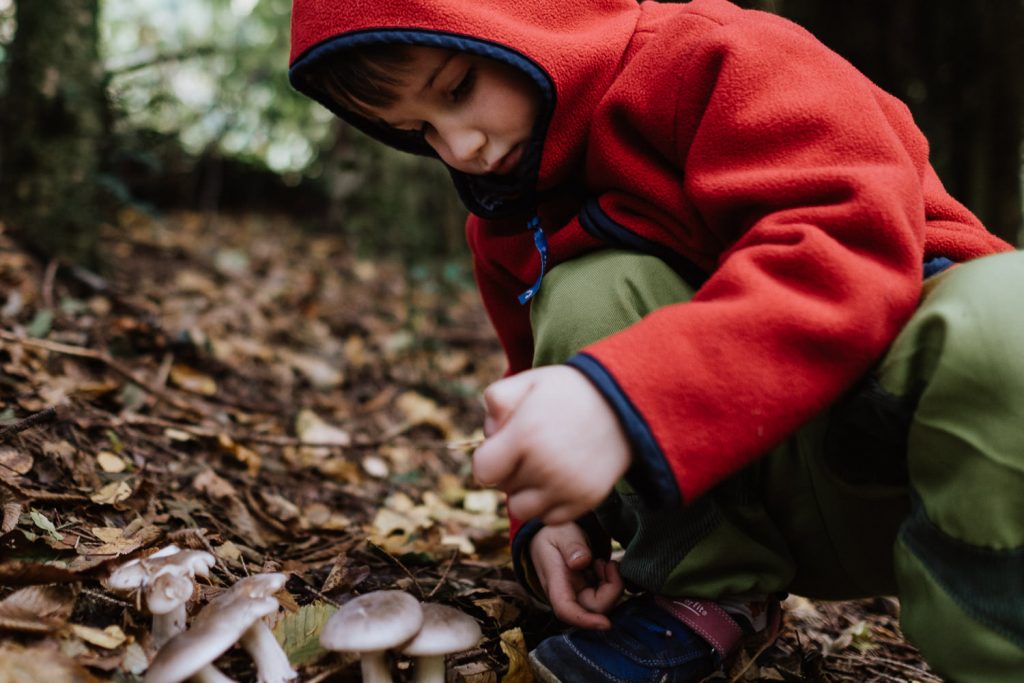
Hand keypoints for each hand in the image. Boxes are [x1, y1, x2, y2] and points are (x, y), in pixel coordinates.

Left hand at [473, 365, 631, 524]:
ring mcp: (567, 488)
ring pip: (523, 511)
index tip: (503, 447)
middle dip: (509, 471)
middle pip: (503, 488)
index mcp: (525, 436)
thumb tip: (489, 434)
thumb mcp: (530, 380)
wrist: (626, 403)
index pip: (483, 471)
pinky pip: (550, 518)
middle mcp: (545, 467)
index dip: (489, 459)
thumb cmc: (571, 391)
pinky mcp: (586, 501)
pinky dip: (550, 504)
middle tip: (530, 449)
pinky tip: (560, 479)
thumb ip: (496, 400)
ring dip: (526, 493)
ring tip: (542, 468)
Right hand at [530, 523, 623, 628]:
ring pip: (603, 604)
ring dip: (612, 585)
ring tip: (604, 562)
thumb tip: (582, 562)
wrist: (551, 535)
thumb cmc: (555, 534)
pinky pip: (606, 596)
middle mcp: (567, 594)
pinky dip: (611, 582)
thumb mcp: (560, 533)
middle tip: (609, 564)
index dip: (586, 621)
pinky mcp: (588, 591)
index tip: (606, 623)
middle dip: (611, 589)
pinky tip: (604, 566)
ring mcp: (579, 594)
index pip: (566, 610)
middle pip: (594, 609)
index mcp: (555, 581)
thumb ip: (571, 546)